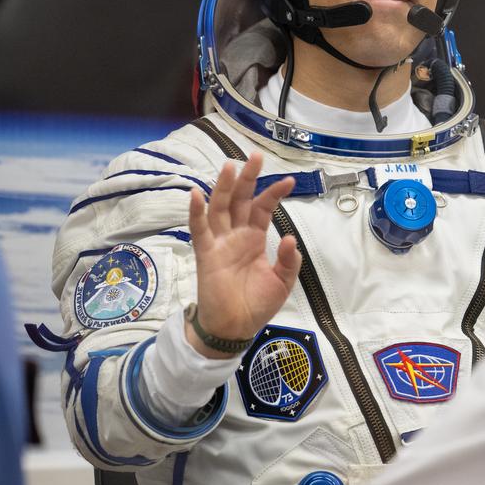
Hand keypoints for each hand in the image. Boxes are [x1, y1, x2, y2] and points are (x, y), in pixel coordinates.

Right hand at [186, 154, 299, 355]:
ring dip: (223, 187)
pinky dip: (196, 213)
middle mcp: (236, 235)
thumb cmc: (257, 304)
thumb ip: (288, 261)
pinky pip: (199, 230)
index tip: (289, 181)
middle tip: (255, 157)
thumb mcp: (282, 282)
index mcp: (255, 238)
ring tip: (230, 166)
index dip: (273, 194)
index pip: (263, 208)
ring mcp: (220, 242)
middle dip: (247, 178)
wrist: (235, 328)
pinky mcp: (206, 254)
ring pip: (219, 208)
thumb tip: (289, 238)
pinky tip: (196, 195)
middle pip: (240, 200)